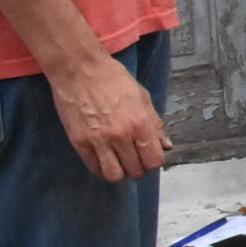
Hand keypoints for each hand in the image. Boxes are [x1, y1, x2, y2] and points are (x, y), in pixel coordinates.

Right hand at [48, 52, 168, 181]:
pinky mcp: (79, 143)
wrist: (80, 70)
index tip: (150, 157)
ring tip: (120, 161)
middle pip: (135, 171)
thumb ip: (155, 125)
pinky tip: (105, 158)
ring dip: (120, 172)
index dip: (154, 162)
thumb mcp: (143, 98)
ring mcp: (98, 141)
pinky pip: (94, 168)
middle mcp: (120, 135)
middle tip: (135, 159)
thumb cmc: (113, 79)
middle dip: (139, 168)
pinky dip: (102, 168)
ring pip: (114, 176)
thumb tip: (166, 146)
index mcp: (140, 123)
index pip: (153, 160)